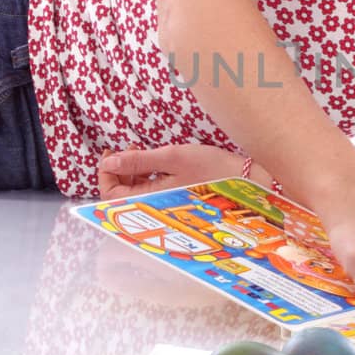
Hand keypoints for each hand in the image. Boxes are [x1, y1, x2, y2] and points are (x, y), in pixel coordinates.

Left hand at [96, 144, 244, 199]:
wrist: (249, 184)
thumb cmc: (215, 170)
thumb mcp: (174, 158)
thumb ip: (139, 160)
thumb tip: (108, 161)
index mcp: (152, 200)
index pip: (111, 196)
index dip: (104, 174)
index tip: (109, 152)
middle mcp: (156, 207)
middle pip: (122, 195)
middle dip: (118, 171)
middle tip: (127, 148)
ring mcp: (167, 204)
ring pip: (137, 192)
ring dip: (133, 171)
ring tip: (142, 151)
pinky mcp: (177, 199)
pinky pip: (152, 190)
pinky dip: (148, 175)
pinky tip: (157, 162)